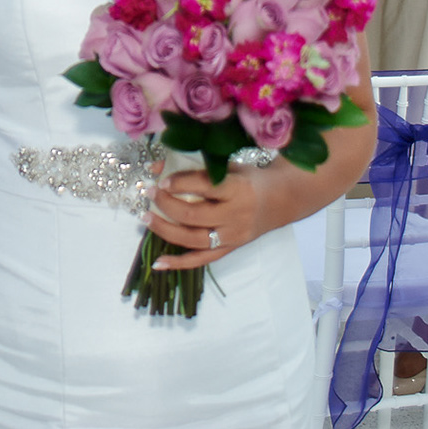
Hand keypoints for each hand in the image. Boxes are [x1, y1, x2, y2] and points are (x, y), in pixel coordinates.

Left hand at [144, 161, 271, 270]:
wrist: (281, 200)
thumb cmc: (250, 179)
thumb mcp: (228, 165)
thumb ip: (195, 166)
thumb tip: (156, 166)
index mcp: (238, 189)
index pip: (205, 187)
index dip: (181, 183)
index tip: (161, 179)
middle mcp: (236, 215)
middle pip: (194, 215)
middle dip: (166, 204)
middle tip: (149, 193)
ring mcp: (232, 236)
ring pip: (194, 239)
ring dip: (166, 230)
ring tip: (146, 218)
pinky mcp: (230, 250)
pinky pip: (201, 260)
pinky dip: (178, 263)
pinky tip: (158, 263)